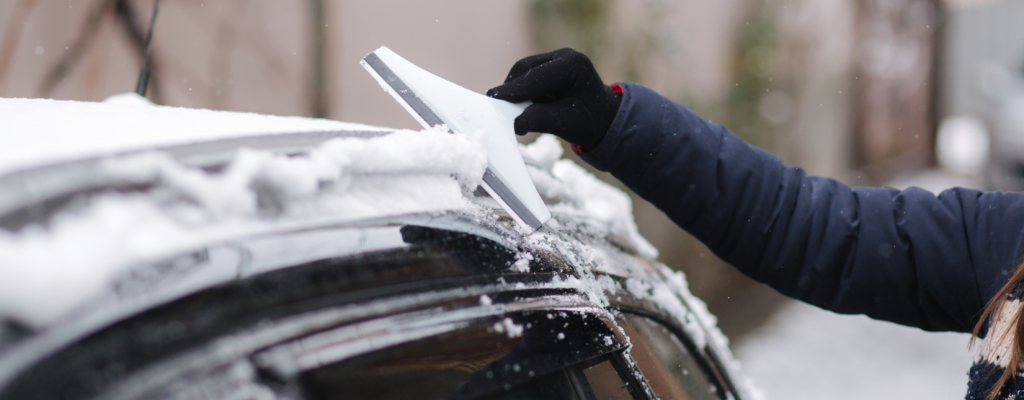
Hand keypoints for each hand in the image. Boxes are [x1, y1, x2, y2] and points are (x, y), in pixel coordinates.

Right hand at [487, 48, 621, 151]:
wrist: (600, 118)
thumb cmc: (587, 122)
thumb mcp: (566, 124)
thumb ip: (540, 120)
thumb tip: (514, 123)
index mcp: (574, 65)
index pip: (537, 76)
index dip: (514, 89)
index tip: (493, 99)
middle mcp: (564, 56)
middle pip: (526, 68)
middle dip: (511, 89)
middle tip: (498, 109)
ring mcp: (555, 58)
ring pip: (522, 71)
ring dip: (514, 90)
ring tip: (512, 111)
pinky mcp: (546, 65)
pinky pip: (525, 75)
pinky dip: (520, 91)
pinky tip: (521, 106)